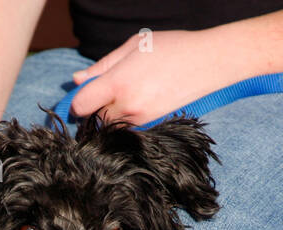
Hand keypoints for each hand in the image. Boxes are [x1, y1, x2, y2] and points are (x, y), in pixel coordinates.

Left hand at [68, 28, 243, 126]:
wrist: (207, 63)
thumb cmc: (170, 48)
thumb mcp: (132, 47)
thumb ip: (101, 66)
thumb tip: (77, 80)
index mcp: (117, 83)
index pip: (80, 105)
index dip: (75, 102)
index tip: (80, 95)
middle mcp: (127, 106)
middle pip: (93, 119)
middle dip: (92, 109)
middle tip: (102, 93)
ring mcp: (140, 119)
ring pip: (110, 126)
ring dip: (108, 114)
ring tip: (125, 93)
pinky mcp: (151, 126)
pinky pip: (126, 127)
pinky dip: (124, 119)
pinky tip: (136, 101)